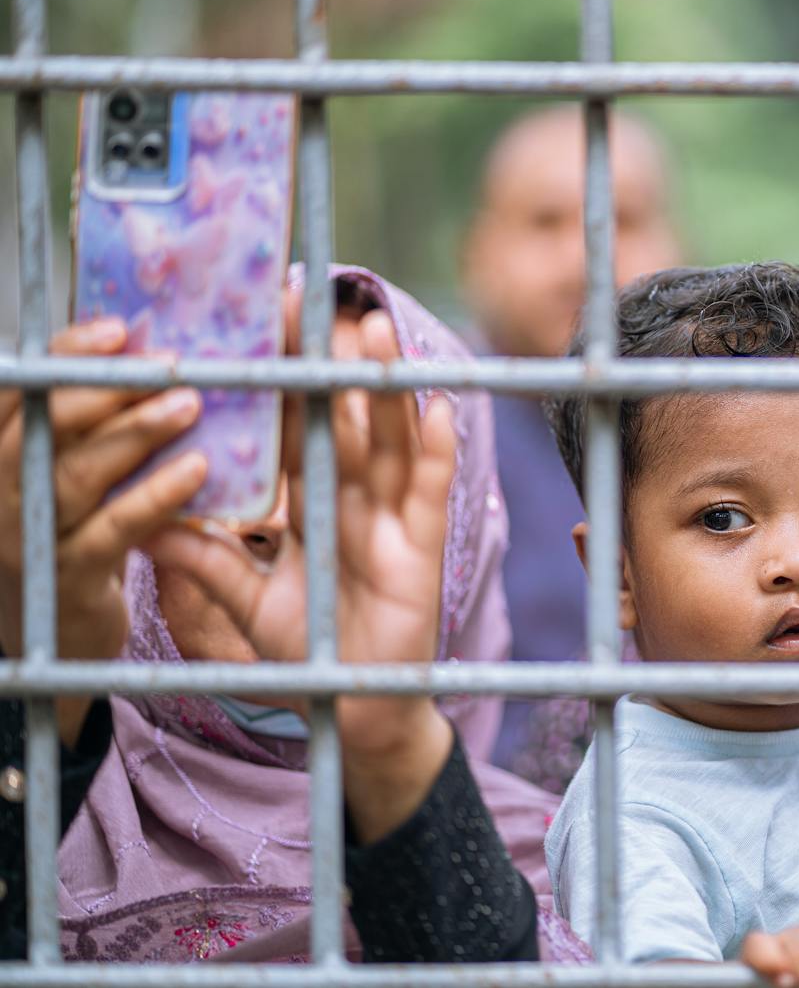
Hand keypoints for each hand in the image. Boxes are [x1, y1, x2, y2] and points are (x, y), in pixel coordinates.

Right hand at [0, 320, 205, 743]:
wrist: (48, 635)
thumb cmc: (69, 532)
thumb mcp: (61, 473)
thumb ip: (86, 425)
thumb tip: (147, 351)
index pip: (19, 392)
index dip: (64, 356)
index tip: (118, 329)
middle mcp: (0, 489)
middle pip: (45, 426)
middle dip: (108, 389)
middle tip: (173, 363)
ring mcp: (26, 536)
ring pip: (76, 473)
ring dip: (135, 434)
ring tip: (190, 404)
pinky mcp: (67, 578)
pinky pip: (112, 530)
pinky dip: (154, 498)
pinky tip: (196, 472)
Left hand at [145, 305, 457, 839]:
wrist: (357, 706)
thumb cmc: (308, 649)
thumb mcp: (247, 604)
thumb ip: (207, 566)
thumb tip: (147, 528)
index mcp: (308, 504)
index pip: (291, 430)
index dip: (280, 382)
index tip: (264, 327)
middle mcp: (352, 500)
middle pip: (343, 420)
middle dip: (334, 365)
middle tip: (319, 305)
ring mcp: (391, 518)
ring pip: (389, 442)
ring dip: (386, 390)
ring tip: (377, 335)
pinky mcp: (424, 546)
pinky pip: (431, 491)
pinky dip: (436, 452)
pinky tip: (437, 409)